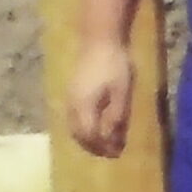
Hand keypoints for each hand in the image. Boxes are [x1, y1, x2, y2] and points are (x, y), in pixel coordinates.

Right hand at [68, 39, 135, 157]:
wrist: (99, 38)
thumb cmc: (114, 64)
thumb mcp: (121, 92)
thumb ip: (116, 116)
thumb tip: (111, 139)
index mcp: (84, 108)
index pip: (90, 137)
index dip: (102, 147)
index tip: (117, 153)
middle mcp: (72, 106)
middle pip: (78, 134)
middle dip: (93, 146)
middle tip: (110, 152)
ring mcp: (69, 97)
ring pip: (73, 126)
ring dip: (86, 138)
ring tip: (102, 142)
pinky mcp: (71, 90)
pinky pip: (72, 117)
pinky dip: (82, 127)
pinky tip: (94, 124)